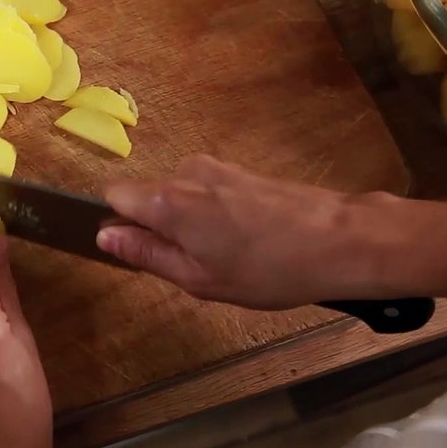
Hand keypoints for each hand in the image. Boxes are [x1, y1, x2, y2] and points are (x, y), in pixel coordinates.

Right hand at [97, 154, 394, 309]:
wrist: (341, 241)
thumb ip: (147, 254)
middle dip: (159, 227)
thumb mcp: (199, 279)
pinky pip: (208, 192)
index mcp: (166, 200)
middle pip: (148, 196)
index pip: (112, 195)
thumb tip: (105, 236)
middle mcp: (184, 173)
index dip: (118, 224)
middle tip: (194, 266)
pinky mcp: (241, 171)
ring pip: (181, 196)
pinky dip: (217, 215)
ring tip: (229, 257)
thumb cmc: (268, 269)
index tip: (142, 251)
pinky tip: (250, 242)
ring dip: (191, 223)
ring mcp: (216, 168)